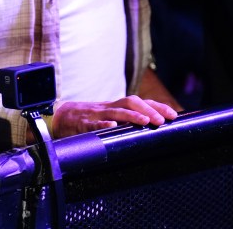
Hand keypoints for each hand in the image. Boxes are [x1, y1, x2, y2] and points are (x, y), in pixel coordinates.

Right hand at [50, 96, 177, 137]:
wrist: (58, 117)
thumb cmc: (86, 119)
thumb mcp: (107, 118)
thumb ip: (124, 122)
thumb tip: (150, 131)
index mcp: (115, 107)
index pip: (140, 102)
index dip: (157, 106)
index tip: (174, 115)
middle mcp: (108, 108)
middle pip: (129, 101)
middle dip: (148, 109)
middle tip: (161, 120)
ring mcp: (95, 114)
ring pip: (114, 111)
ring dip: (131, 115)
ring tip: (145, 121)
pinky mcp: (82, 123)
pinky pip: (92, 123)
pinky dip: (101, 124)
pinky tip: (110, 127)